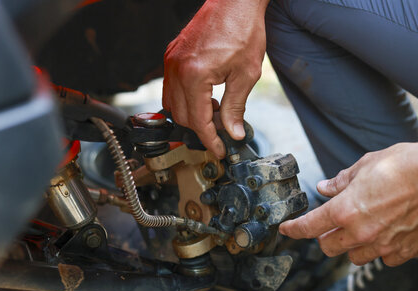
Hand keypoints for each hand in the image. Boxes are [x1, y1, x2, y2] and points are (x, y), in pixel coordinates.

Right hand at [163, 0, 267, 157]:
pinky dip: (186, 99)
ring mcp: (171, 62)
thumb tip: (233, 133)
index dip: (209, 140)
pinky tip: (206, 97)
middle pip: (182, 116)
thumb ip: (236, 108)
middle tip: (222, 131)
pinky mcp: (172, 56)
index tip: (219, 150)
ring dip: (192, 115)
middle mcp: (177, 69)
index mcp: (194, 75)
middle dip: (201, 129)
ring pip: (172, 104)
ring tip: (216, 112)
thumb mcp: (246, 75)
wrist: (235, 1)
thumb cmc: (242, 29)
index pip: (197, 122)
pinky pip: (171, 88)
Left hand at [279, 141, 417, 265]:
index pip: (309, 227)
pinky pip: (381, 259)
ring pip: (353, 257)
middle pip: (328, 247)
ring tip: (359, 229)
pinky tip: (383, 235)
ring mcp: (383, 246)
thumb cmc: (406, 165)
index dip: (294, 230)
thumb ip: (341, 182)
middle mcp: (360, 233)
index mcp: (345, 210)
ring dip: (349, 246)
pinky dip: (377, 250)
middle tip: (329, 226)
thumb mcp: (366, 165)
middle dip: (323, 237)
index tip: (287, 229)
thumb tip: (324, 188)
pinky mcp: (403, 252)